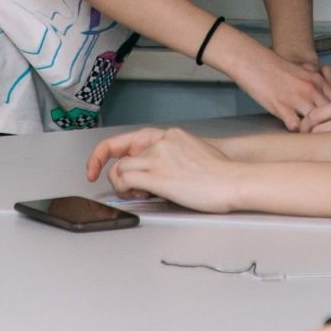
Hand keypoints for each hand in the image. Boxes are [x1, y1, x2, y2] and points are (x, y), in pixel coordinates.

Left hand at [88, 127, 239, 212]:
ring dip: (121, 184)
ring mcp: (159, 157)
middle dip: (114, 172)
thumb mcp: (193, 154)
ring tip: (136, 193)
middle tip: (114, 183)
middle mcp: (162, 142)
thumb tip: (152, 175)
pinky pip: (125, 179)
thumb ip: (170, 157)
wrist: (233, 181)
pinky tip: (137, 195)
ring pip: (120, 168)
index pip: (130, 139)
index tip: (97, 164)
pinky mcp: (157, 176)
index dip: (106, 151)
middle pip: (122, 155)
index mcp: (171, 135)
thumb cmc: (220, 174)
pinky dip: (124, 188)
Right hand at [234, 49, 330, 130]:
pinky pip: (296, 126)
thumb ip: (315, 87)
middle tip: (326, 134)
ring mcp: (297, 98)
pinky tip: (293, 131)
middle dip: (329, 125)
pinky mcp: (282, 106)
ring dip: (313, 130)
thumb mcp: (302, 74)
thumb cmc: (276, 70)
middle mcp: (311, 89)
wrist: (254, 62)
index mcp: (318, 81)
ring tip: (310, 135)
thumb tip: (323, 104)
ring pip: (316, 122)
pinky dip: (295, 131)